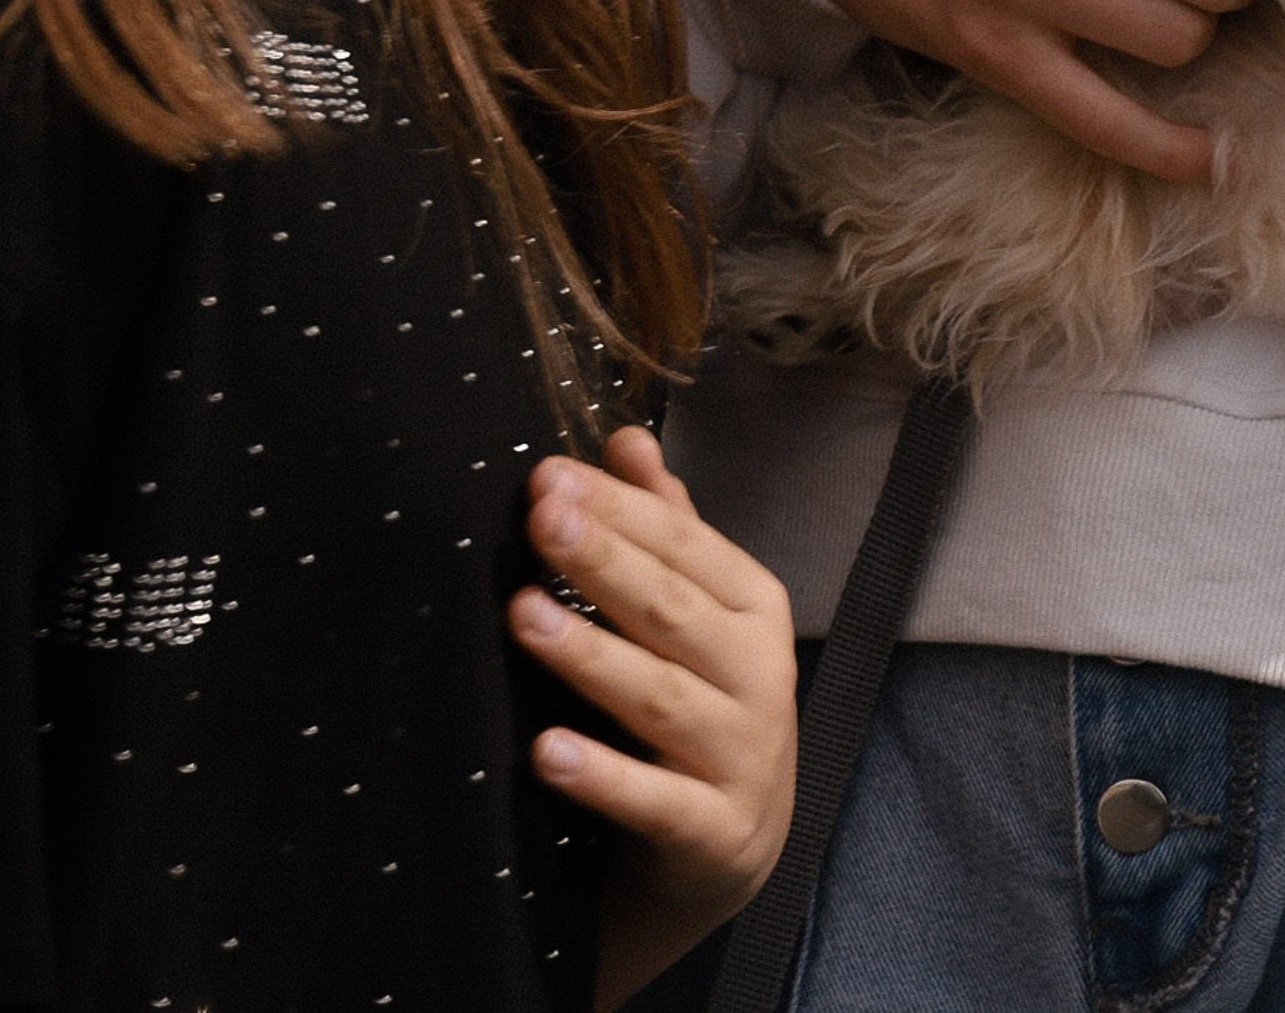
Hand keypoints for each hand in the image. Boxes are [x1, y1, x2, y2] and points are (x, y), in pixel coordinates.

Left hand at [509, 429, 796, 1009]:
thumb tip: (626, 438)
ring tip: (524, 616)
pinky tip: (546, 751)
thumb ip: (664, 526)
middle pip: (670, 611)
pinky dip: (601, 777)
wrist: (731, 846)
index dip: (618, 509)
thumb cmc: (703, 700)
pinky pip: (652, 801)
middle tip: (540, 520)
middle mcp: (759, 675)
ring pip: (658, 699)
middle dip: (603, 561)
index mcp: (754, 607)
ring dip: (589, 656)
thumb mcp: (697, 610)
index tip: (548, 477)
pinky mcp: (713, 833)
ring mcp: (741, 757)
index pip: (683, 545)